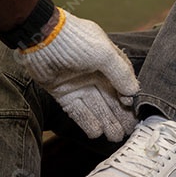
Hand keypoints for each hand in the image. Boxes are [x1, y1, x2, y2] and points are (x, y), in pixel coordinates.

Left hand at [16, 10, 138, 140]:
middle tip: (128, 132)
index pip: (122, 82)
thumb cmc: (75, 41)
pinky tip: (96, 133)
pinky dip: (87, 122)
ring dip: (106, 121)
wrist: (41, 39)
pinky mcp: (63, 94)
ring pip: (96, 107)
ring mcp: (78, 84)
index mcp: (106, 60)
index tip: (134, 110)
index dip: (128, 97)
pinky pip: (78, 111)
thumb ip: (121, 73)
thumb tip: (134, 91)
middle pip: (110, 98)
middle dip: (120, 115)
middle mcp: (94, 73)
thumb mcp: (104, 53)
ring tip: (115, 137)